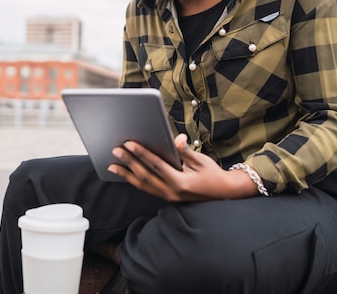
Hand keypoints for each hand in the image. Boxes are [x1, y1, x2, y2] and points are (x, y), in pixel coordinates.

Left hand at [109, 134, 259, 201]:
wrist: (224, 192)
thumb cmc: (213, 174)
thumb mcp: (201, 161)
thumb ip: (186, 151)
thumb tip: (177, 139)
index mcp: (181, 183)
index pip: (156, 165)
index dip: (141, 154)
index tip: (129, 144)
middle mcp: (172, 192)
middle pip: (145, 176)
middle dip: (129, 162)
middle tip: (115, 150)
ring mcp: (168, 197)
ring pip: (143, 185)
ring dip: (127, 174)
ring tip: (112, 165)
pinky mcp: (167, 196)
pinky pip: (147, 188)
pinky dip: (135, 180)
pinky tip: (126, 174)